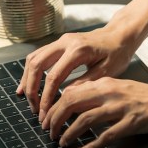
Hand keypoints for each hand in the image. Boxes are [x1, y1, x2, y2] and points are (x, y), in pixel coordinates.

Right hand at [16, 24, 136, 119]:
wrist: (120, 35)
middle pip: (36, 65)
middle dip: (31, 88)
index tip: (44, 113)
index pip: (53, 76)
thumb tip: (66, 97)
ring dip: (27, 79)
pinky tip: (29, 83)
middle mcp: (65, 42)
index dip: (46, 97)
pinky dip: (31, 70)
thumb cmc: (118, 53)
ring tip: (27, 98)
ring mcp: (60, 40)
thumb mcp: (107, 71)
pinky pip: (39, 55)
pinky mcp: (59, 43)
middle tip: (34, 108)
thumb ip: (86, 83)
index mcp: (78, 50)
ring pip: (33, 58)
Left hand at [42, 77, 147, 147]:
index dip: (54, 107)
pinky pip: (105, 136)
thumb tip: (71, 101)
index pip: (71, 92)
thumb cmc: (145, 97)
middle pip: (72, 103)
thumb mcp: (118, 88)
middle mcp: (110, 92)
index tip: (47, 120)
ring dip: (69, 133)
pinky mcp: (131, 123)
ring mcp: (121, 108)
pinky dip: (90, 146)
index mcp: (105, 83)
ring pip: (85, 119)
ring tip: (62, 143)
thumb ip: (97, 93)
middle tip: (49, 133)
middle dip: (56, 119)